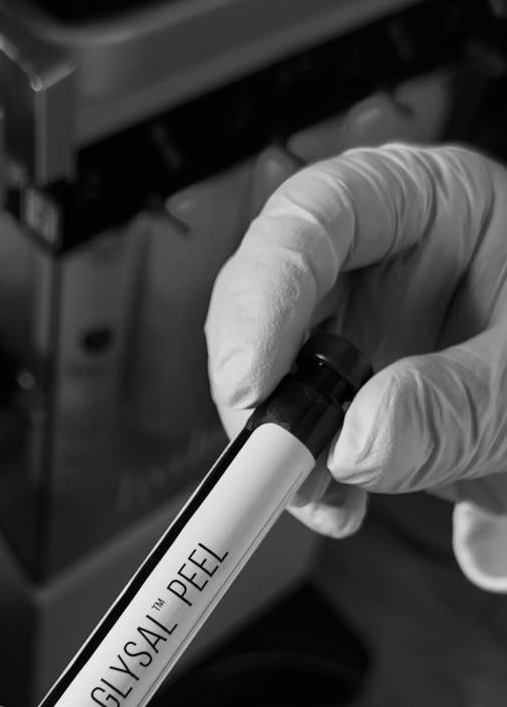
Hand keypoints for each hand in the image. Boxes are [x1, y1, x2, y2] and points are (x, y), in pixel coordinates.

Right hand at [206, 144, 506, 546]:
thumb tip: (357, 442)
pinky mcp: (352, 392)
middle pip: (272, 288)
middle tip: (265, 448)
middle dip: (256, 376)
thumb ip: (454, 405)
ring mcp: (360, 325)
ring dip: (277, 438)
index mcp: (433, 204)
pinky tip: (334, 502)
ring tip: (315, 492)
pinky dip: (302, 474)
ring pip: (272, 366)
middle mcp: (382, 257)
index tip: (251, 377)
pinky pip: (299, 425)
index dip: (267, 287)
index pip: (322, 210)